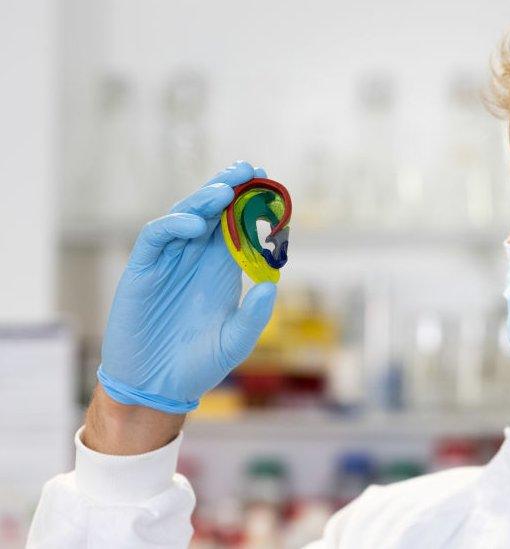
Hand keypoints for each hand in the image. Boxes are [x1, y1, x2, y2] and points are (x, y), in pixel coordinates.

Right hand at [96, 161, 277, 413]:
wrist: (156, 388)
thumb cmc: (198, 364)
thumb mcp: (235, 342)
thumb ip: (253, 316)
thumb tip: (270, 285)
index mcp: (220, 269)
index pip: (236, 225)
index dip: (249, 202)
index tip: (268, 181)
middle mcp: (195, 259)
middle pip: (212, 212)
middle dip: (229, 188)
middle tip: (249, 169)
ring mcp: (168, 262)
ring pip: (184, 217)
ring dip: (203, 200)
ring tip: (225, 190)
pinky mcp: (142, 271)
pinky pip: (156, 238)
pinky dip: (173, 226)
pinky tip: (195, 224)